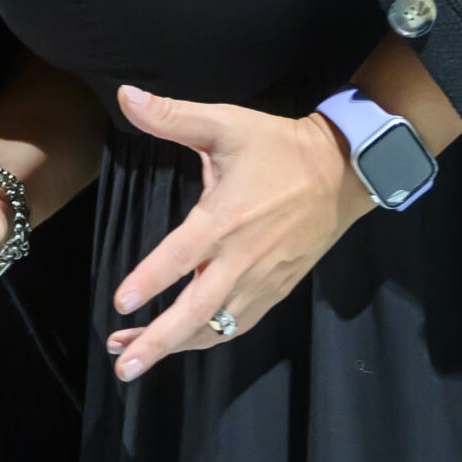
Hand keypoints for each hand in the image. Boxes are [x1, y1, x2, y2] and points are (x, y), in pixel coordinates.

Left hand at [102, 84, 369, 380]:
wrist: (341, 171)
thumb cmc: (279, 146)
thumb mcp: (225, 122)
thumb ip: (173, 115)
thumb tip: (126, 96)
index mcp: (224, 218)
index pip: (179, 257)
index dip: (149, 281)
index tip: (120, 304)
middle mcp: (241, 258)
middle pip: (196, 312)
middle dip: (157, 341)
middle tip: (124, 365)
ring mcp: (262, 280)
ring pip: (216, 327)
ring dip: (176, 346)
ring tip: (136, 359)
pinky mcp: (277, 290)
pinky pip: (240, 324)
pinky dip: (210, 339)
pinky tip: (187, 343)